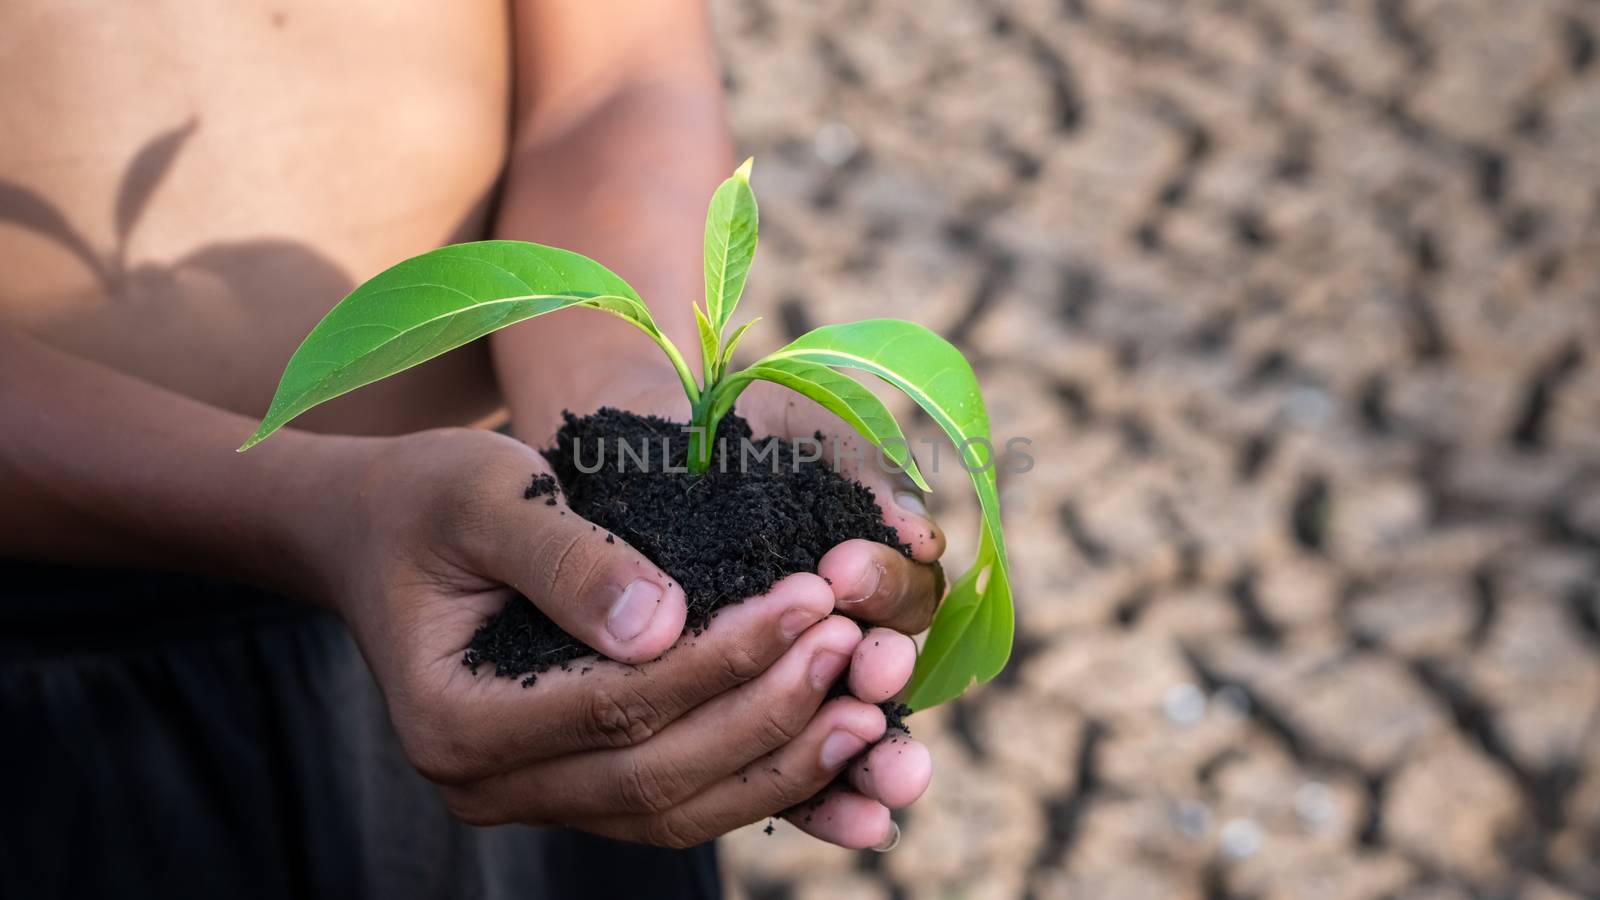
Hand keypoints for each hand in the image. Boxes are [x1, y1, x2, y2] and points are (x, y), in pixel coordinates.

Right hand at [307, 426, 915, 847]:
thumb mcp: (486, 495)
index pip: (618, 703)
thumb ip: (568, 557)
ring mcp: (532, 798)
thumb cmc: (430, 499)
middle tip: (864, 650)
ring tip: (873, 707)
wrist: (380, 532)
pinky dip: (760, 784)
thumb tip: (664, 624)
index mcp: (455, 720)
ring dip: (784, 764)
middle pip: (657, 774)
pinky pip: (678, 804)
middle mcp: (487, 785)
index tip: (815, 598)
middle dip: (772, 715)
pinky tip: (836, 753)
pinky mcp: (575, 787)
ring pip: (677, 810)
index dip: (725, 657)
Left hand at [733, 379, 943, 839]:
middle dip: (879, 670)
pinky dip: (822, 795)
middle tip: (869, 666)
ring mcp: (795, 666)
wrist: (633, 432)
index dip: (883, 588)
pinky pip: (784, 763)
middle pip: (882, 662)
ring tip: (871, 750)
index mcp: (870, 558)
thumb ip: (860, 466)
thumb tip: (921, 532)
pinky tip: (859, 824)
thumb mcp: (795, 427)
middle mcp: (844, 620)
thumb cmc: (725, 420)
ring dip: (865, 745)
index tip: (841, 573)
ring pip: (844, 721)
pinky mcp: (739, 707)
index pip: (902, 589)